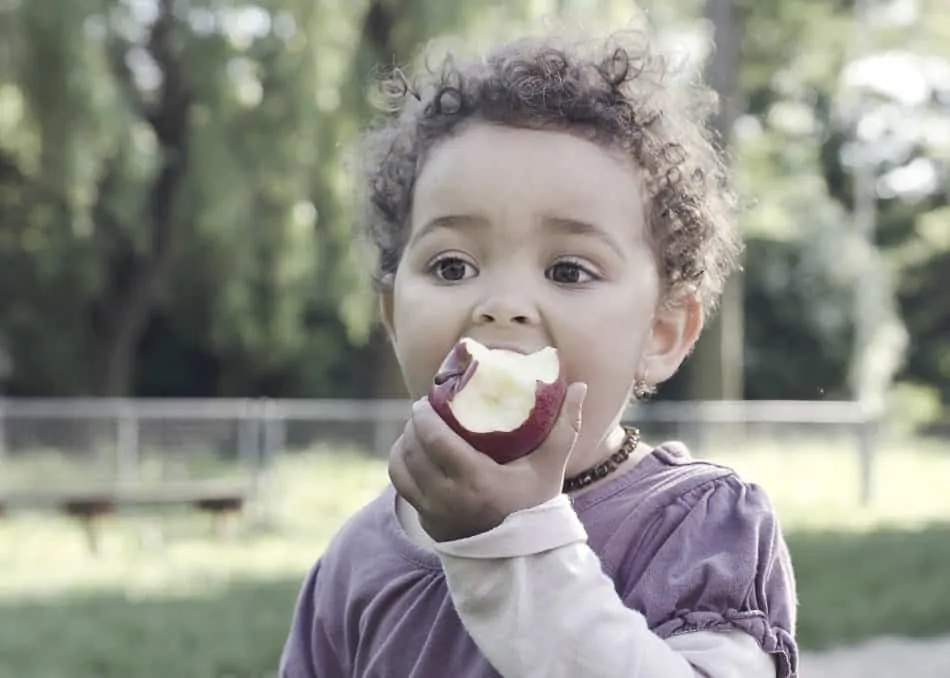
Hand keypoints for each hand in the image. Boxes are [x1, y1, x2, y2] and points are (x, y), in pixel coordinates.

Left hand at [388, 382, 587, 542]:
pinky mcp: (427, 523)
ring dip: (402, 445)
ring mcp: (433, 513)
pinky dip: (401, 467)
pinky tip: (409, 455)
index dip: (423, 417)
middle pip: (414, 451)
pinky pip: (402, 489)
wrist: (523, 560)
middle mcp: (448, 497)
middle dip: (412, 426)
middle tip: (420, 410)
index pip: (435, 440)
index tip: (424, 400)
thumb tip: (581, 387)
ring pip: (401, 470)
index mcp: (476, 480)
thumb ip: (566, 427)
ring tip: (413, 430)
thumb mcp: (550, 467)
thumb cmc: (536, 508)